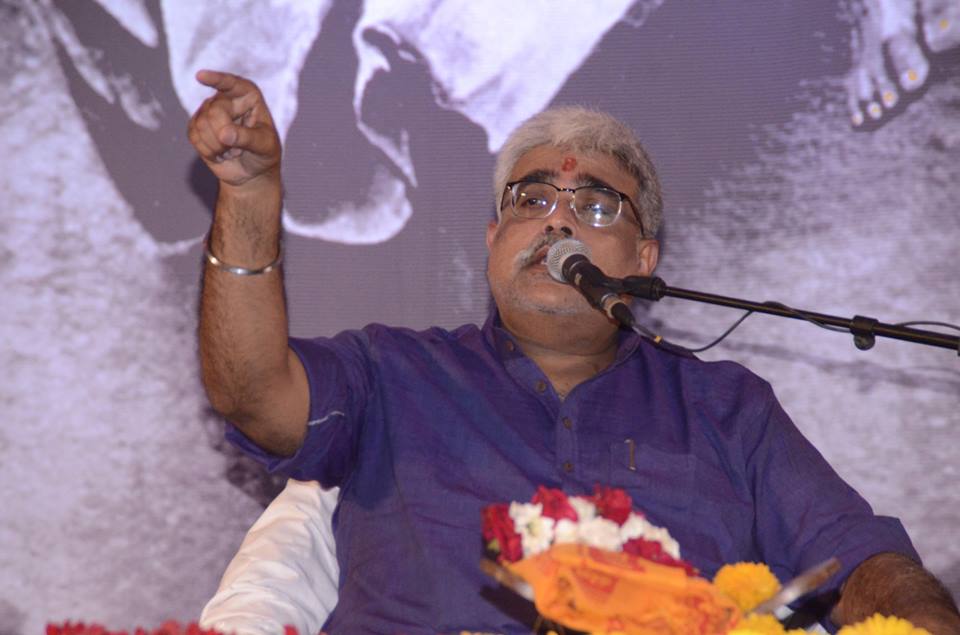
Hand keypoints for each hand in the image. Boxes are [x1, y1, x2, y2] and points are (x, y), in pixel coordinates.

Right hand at [187, 70, 280, 187]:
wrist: (253, 172)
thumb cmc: (264, 154)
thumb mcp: (265, 146)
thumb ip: (247, 138)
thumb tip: (224, 134)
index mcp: (248, 96)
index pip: (231, 83)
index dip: (215, 79)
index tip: (200, 76)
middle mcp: (227, 99)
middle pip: (214, 111)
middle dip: (224, 135)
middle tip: (238, 149)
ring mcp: (209, 111)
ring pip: (201, 123)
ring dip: (217, 146)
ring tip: (232, 151)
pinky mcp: (197, 126)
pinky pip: (193, 135)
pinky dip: (208, 150)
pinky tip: (220, 154)